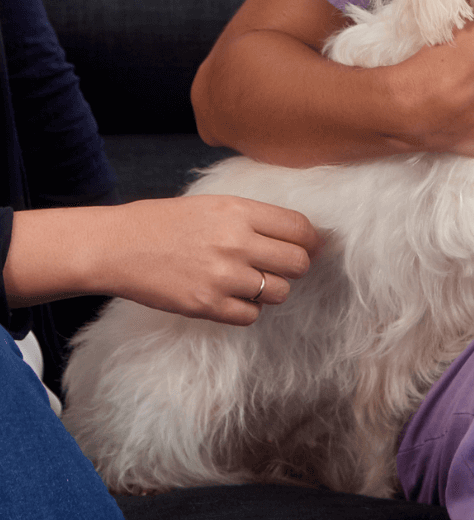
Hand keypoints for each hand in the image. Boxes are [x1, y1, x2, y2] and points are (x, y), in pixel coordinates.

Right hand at [6, 196, 323, 325]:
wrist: (117, 246)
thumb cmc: (165, 222)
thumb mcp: (214, 204)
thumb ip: (255, 218)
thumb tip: (300, 236)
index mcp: (239, 211)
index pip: (300, 228)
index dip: (312, 240)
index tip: (310, 247)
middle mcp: (236, 242)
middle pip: (298, 263)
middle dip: (296, 266)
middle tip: (281, 266)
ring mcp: (222, 276)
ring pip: (280, 292)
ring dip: (272, 289)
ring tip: (251, 281)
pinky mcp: (207, 305)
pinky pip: (252, 315)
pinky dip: (248, 309)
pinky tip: (232, 297)